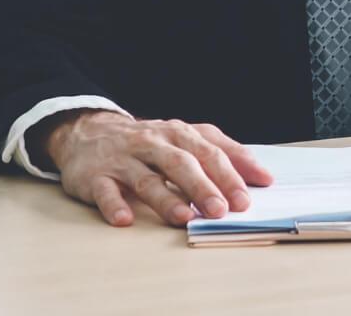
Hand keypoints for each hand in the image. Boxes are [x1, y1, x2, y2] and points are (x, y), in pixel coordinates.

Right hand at [39, 109, 273, 227]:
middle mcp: (152, 143)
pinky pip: (105, 191)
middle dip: (202, 187)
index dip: (229, 174)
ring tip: (183, 217)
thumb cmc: (149, 142)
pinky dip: (114, 205)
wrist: (88, 131)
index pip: (209, 152)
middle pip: (180, 164)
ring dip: (165, 199)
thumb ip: (223, 153)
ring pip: (146, 179)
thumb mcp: (186, 139)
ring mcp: (123, 160)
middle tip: (221, 210)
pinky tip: (125, 219)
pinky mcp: (95, 176)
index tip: (247, 197)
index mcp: (179, 134)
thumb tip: (262, 177)